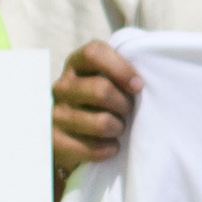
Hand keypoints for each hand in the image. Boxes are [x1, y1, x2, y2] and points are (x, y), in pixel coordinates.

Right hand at [51, 40, 141, 174]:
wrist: (74, 137)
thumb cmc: (104, 102)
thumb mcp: (109, 79)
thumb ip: (123, 71)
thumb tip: (146, 78)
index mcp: (76, 65)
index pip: (94, 53)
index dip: (120, 68)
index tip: (138, 85)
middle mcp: (62, 87)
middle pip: (101, 91)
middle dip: (124, 104)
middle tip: (128, 111)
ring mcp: (56, 115)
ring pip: (101, 123)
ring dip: (118, 128)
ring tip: (118, 128)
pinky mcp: (55, 142)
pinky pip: (94, 148)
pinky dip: (109, 149)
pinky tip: (109, 145)